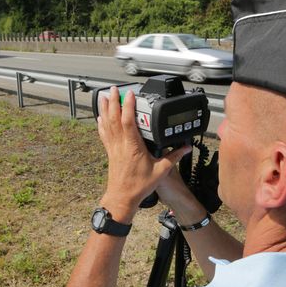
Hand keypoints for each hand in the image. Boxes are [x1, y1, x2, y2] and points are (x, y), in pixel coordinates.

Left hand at [97, 87, 190, 221]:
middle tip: (114, 89)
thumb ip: (173, 157)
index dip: (128, 106)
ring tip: (105, 96)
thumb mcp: (161, 171)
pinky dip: (102, 124)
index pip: (128, 121)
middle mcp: (121, 145)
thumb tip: (185, 148)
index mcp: (133, 147)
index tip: (129, 94)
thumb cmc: (138, 186)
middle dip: (114, 102)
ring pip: (107, 124)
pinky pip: (104, 134)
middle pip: (114, 118)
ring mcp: (114, 148)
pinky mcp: (110, 152)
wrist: (122, 198)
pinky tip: (100, 117)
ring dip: (105, 109)